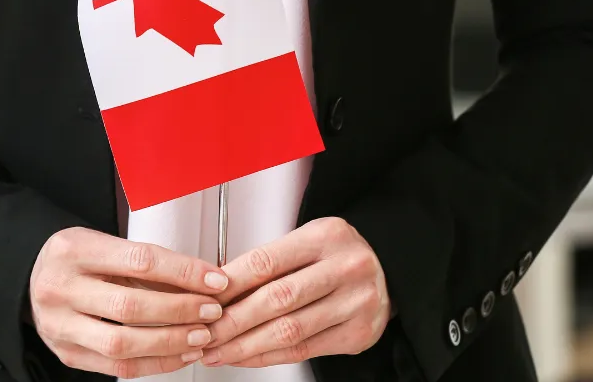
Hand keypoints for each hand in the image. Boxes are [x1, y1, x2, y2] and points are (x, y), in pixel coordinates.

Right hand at [29, 227, 228, 377]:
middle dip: (180, 311)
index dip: (184, 272)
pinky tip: (179, 354)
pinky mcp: (66, 353)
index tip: (214, 280)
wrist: (34, 277)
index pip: (140, 261)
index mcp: (74, 250)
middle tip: (211, 311)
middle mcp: (61, 288)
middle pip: (130, 306)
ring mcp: (60, 325)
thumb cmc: (77, 259)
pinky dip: (155, 363)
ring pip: (122, 343)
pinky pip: (116, 367)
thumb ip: (150, 264)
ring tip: (201, 336)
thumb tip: (205, 281)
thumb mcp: (106, 244)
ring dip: (170, 343)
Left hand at [202, 217, 389, 367]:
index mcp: (326, 236)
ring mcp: (355, 303)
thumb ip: (270, 262)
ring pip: (288, 330)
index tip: (205, 299)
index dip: (231, 284)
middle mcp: (345, 267)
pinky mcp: (358, 334)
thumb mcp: (307, 242)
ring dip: (246, 345)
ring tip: (218, 351)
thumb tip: (218, 289)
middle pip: (276, 299)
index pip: (267, 261)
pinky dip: (268, 356)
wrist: (387, 272)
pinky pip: (303, 350)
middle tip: (205, 333)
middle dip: (232, 321)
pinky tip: (247, 356)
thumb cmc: (337, 256)